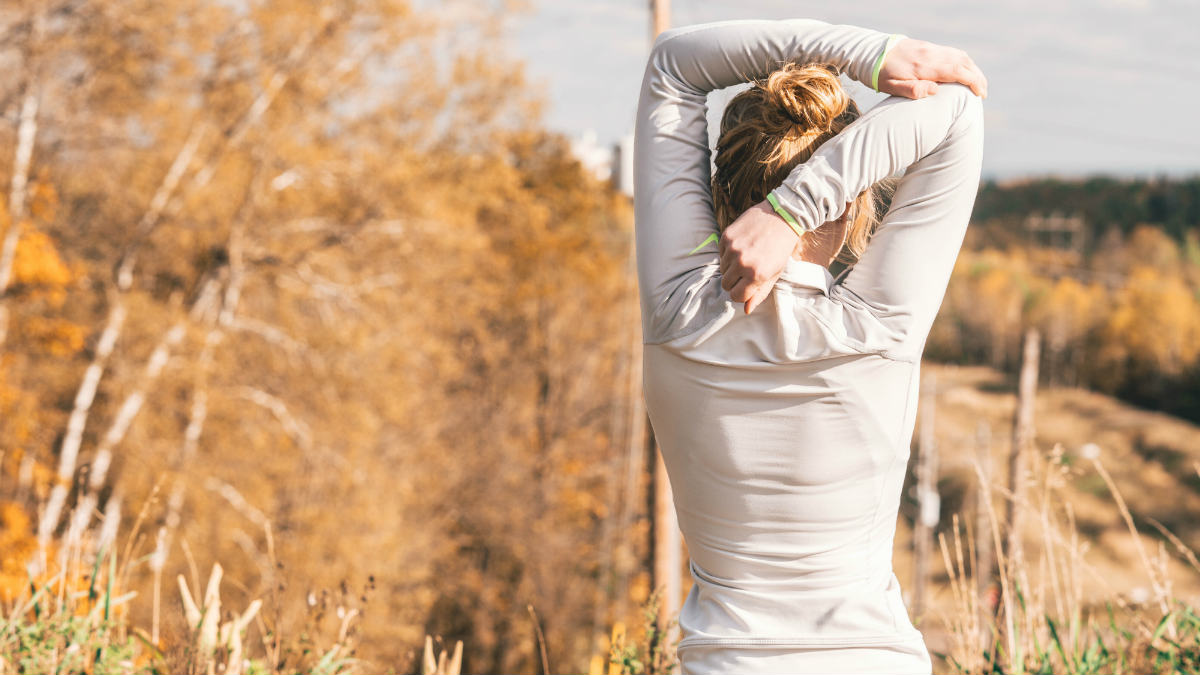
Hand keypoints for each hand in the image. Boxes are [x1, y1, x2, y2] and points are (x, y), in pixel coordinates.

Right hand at [719, 200, 797, 314]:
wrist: (782, 216)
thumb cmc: (781, 248)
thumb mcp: (774, 273)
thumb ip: (760, 292)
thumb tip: (746, 310)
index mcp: (756, 275)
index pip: (736, 296)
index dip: (741, 293)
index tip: (747, 286)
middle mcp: (742, 263)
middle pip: (726, 284)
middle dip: (735, 281)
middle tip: (747, 271)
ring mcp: (733, 249)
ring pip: (722, 269)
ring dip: (731, 266)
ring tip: (747, 255)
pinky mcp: (727, 237)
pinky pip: (721, 254)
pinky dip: (729, 253)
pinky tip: (743, 245)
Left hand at [878, 38, 987, 99]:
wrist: (874, 52)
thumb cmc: (882, 74)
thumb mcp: (892, 87)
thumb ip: (913, 90)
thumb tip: (935, 90)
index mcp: (925, 66)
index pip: (957, 71)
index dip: (973, 82)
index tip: (980, 94)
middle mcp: (932, 54)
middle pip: (964, 62)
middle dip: (978, 77)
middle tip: (984, 93)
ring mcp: (932, 49)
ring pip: (961, 56)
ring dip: (973, 69)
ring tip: (979, 84)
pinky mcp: (930, 47)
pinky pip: (953, 52)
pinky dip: (964, 62)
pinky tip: (966, 71)